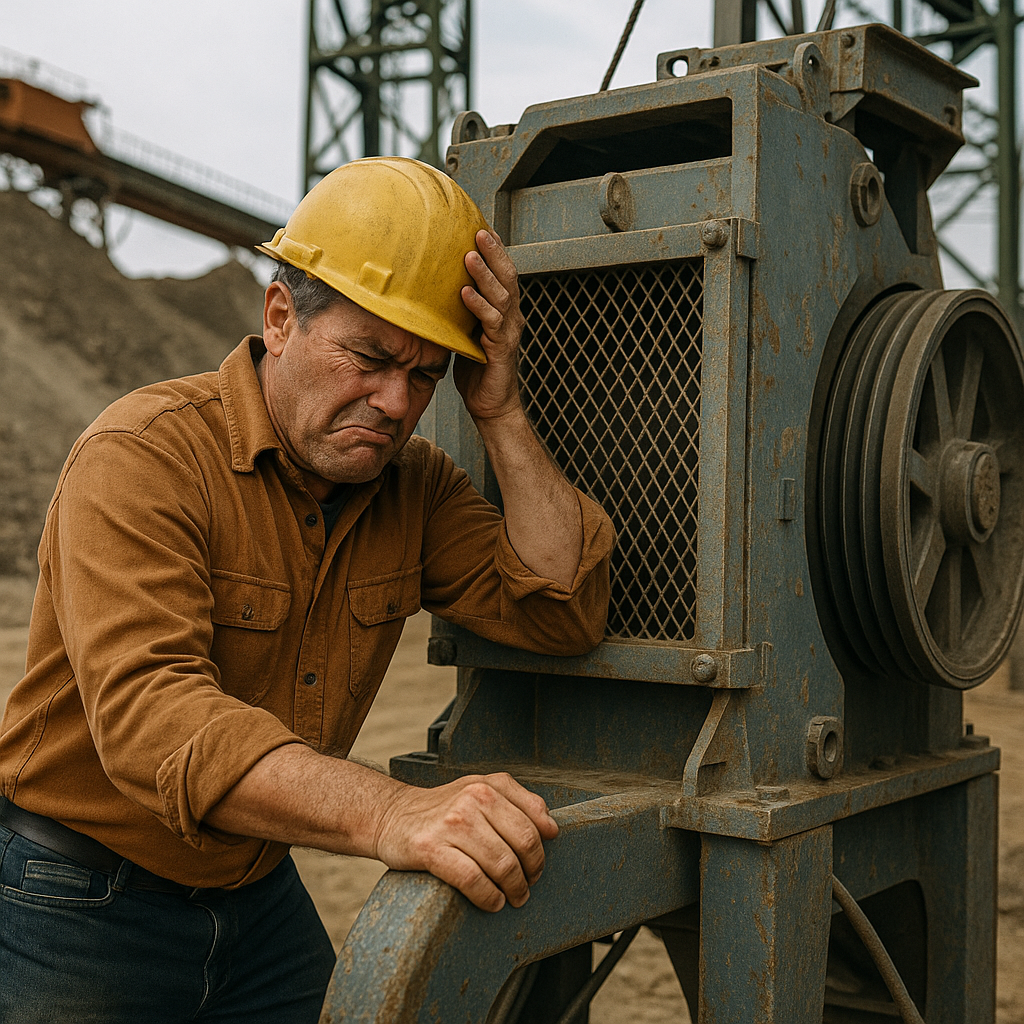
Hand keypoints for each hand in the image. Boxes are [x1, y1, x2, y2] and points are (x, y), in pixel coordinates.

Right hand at [371, 772, 558, 911]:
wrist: (391, 816)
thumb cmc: (442, 808)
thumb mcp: (480, 790)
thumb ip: (518, 801)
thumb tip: (552, 828)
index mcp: (489, 785)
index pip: (534, 819)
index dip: (542, 848)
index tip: (536, 865)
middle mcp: (473, 799)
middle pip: (523, 843)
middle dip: (532, 872)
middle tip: (527, 886)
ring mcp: (452, 823)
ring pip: (502, 864)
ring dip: (513, 889)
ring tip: (511, 897)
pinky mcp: (431, 849)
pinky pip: (472, 880)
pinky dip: (489, 897)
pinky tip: (492, 902)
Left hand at [456, 229, 525, 422]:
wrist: (491, 405)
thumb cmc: (476, 369)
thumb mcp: (464, 333)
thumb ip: (457, 312)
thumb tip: (432, 291)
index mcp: (503, 311)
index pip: (502, 274)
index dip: (495, 251)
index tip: (481, 227)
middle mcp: (510, 317)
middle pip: (507, 277)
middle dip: (494, 252)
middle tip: (479, 230)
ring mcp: (508, 333)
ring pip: (501, 296)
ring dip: (485, 274)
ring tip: (470, 255)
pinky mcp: (501, 350)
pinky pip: (491, 323)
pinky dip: (478, 306)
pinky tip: (465, 293)